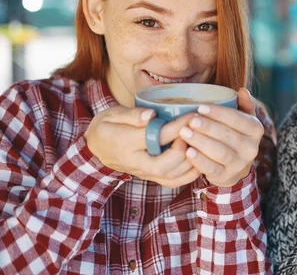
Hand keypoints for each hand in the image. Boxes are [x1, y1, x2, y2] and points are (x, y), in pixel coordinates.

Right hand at [85, 106, 201, 187]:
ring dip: (190, 161)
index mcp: (124, 143)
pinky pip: (172, 182)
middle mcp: (135, 162)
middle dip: (183, 149)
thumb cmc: (107, 127)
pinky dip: (189, 174)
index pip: (154, 137)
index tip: (192, 115)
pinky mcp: (151, 177)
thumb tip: (152, 115)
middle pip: (163, 165)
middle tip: (196, 131)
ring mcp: (144, 173)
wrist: (95, 149)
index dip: (176, 127)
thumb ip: (132, 115)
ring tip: (200, 142)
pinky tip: (199, 159)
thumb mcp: (112, 114)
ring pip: (170, 176)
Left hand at [178, 88, 263, 186]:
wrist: (235, 167)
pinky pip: (212, 168)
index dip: (219, 113)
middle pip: (228, 136)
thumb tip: (242, 91)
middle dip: (208, 127)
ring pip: (220, 152)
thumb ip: (243, 104)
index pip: (238, 119)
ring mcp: (240, 164)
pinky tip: (188, 151)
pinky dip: (199, 160)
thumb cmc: (234, 135)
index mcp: (256, 130)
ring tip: (185, 133)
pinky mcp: (226, 177)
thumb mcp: (242, 119)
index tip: (200, 107)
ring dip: (201, 142)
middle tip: (190, 120)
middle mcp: (251, 148)